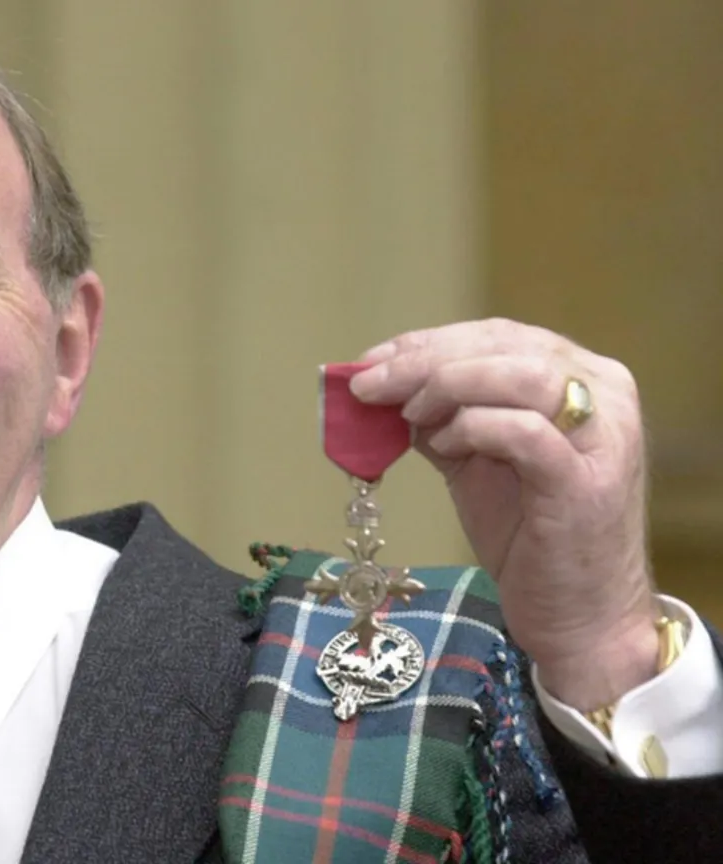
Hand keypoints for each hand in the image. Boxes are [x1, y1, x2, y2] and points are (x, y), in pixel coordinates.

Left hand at [349, 318, 657, 710]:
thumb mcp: (475, 460)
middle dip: (423, 359)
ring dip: (446, 384)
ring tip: (406, 415)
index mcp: (581, 378)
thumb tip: (376, 386)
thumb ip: (440, 417)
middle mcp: (604, 394)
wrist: (578, 614)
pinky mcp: (585, 481)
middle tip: (366, 384)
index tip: (370, 360)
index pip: (497, 335)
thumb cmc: (528, 534)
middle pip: (505, 345)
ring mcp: (602, 436)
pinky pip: (522, 430)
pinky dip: (471, 427)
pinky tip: (443, 445)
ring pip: (520, 372)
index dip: (427, 341)